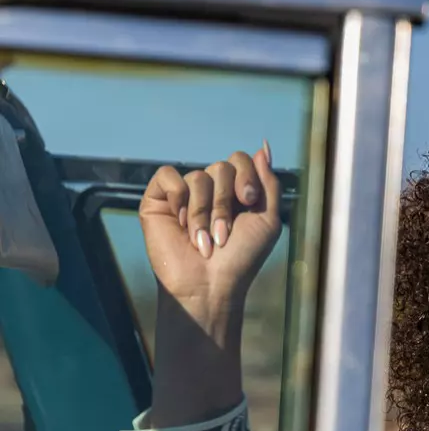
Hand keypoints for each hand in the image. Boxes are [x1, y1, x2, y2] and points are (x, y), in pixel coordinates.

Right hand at [140, 144, 281, 328]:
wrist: (209, 284)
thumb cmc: (241, 258)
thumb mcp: (268, 220)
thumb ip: (269, 183)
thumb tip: (262, 146)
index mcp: (235, 192)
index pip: (239, 159)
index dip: (246, 176)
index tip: (248, 202)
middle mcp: (209, 190)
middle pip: (221, 167)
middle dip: (226, 201)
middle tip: (224, 233)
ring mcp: (182, 195)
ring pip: (197, 177)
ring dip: (204, 212)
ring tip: (203, 240)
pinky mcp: (157, 200)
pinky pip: (167, 175)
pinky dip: (178, 198)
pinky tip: (180, 222)